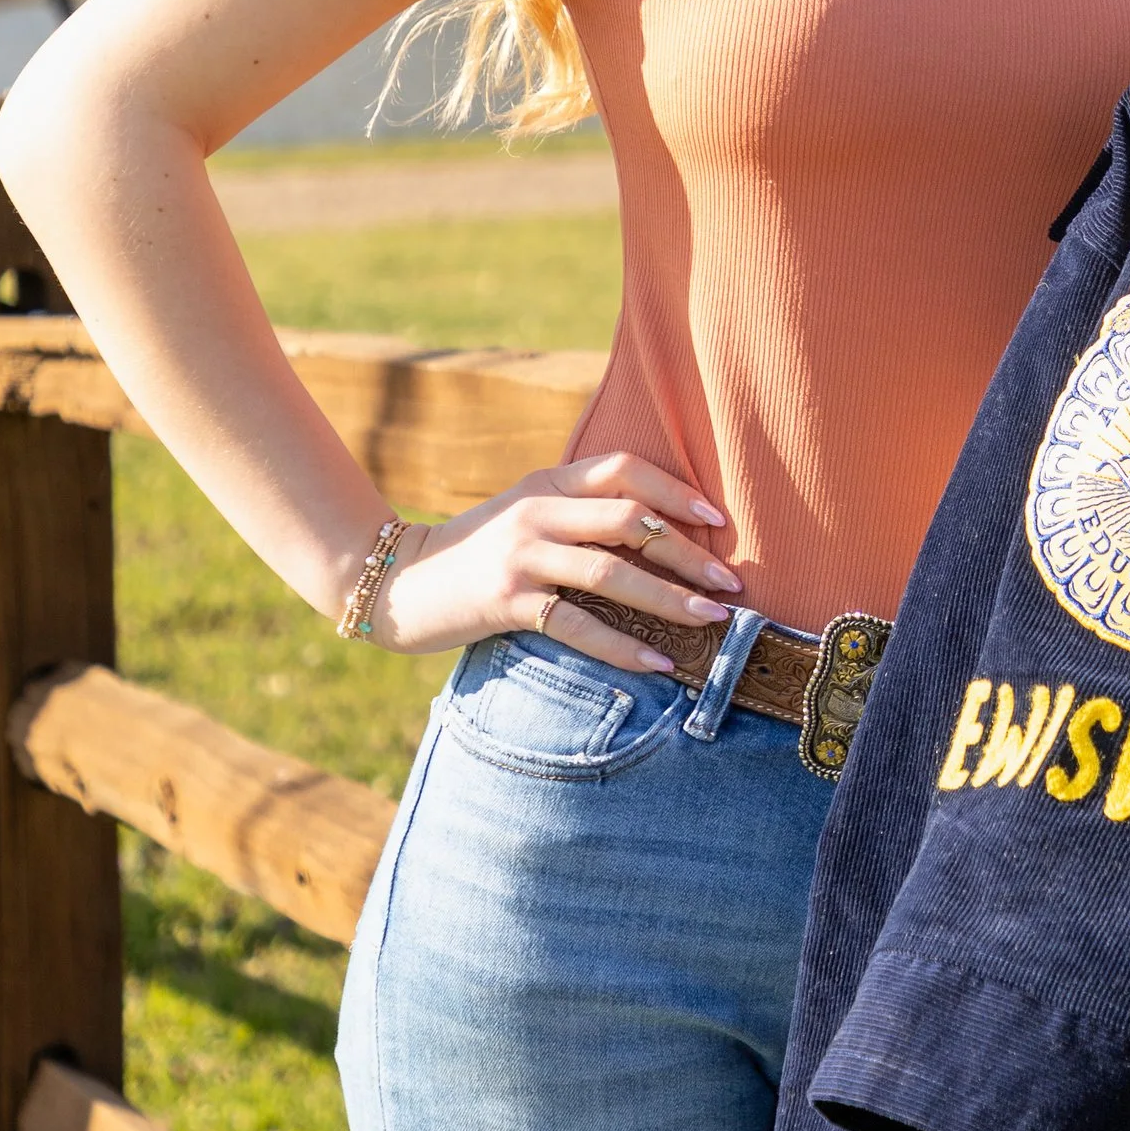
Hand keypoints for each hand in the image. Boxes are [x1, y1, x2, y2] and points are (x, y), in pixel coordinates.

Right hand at [362, 452, 739, 672]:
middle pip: (630, 522)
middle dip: (688, 553)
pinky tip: (658, 661)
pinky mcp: (506, 602)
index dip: (676, 490)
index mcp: (548, 484)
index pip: (624, 469)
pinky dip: (623, 645)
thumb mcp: (526, 515)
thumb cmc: (476, 551)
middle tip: (732, 581)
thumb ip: (577, 512)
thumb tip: (654, 530)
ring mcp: (521, 556)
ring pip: (611, 574)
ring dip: (670, 598)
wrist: (397, 580)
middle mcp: (538, 512)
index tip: (717, 520)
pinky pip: (578, 625)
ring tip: (713, 618)